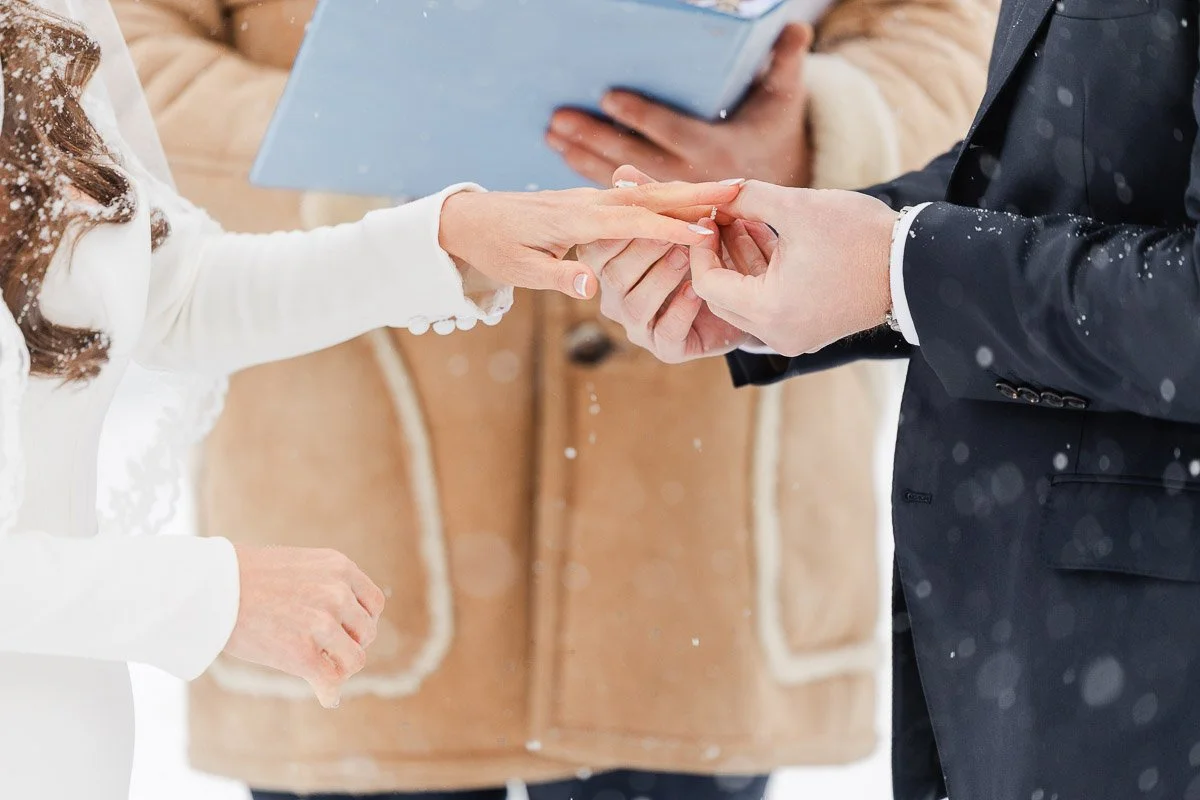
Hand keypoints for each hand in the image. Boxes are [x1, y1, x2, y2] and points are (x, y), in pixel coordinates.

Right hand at [223, 545, 385, 708]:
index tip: (345, 632)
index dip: (361, 621)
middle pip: (366, 633)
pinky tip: (326, 696)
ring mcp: (323, 624)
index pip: (373, 604)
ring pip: (354, 659)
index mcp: (340, 568)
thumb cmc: (246, 577)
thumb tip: (341, 629)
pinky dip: (329, 692)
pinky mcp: (303, 653)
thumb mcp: (300, 568)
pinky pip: (331, 681)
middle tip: (326, 651)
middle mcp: (338, 593)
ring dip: (339, 668)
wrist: (211, 587)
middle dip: (349, 645)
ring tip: (322, 669)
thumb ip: (326, 587)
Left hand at [438, 178, 741, 299]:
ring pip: (649, 191)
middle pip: (651, 196)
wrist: (472, 218)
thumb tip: (590, 287)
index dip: (670, 228)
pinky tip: (694, 196)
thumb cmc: (495, 248)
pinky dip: (670, 193)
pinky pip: (639, 195)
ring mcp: (593, 199)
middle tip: (739, 189)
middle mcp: (589, 204)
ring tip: (731, 189)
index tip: (706, 232)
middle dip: (696, 194)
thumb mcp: (519, 271)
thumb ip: (556, 277)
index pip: (632, 223)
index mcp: (575, 222)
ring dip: (690, 189)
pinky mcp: (593, 201)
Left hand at [547, 24, 812, 187]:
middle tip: (560, 118)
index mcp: (716, 150)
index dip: (640, 116)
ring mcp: (671, 194)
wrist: (774, 188)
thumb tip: (797, 27)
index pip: (671, 132)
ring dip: (583, 156)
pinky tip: (565, 154)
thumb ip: (787, 62)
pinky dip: (591, 171)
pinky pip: (621, 188)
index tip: (609, 97)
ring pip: (620, 175)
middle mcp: (689, 175)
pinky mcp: (660, 203)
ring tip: (552, 134)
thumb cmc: (774, 132)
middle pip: (635, 156)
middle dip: (595, 138)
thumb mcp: (785, 97)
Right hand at [578, 166, 755, 362]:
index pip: (600, 246)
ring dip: (663, 276)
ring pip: (635, 304)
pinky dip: (681, 310)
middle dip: (646, 248)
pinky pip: (665, 332)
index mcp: (609, 266)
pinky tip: (697, 290)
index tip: (650, 205)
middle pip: (615, 275)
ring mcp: (638, 325)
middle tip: (674, 227)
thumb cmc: (700, 253)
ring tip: (689, 255)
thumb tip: (623, 170)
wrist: (739, 296)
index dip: (625, 226)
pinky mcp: (665, 347)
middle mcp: (616, 297)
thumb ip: (652, 201)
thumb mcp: (677, 222)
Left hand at [690, 181, 895, 356]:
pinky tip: (764, 236)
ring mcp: (793, 336)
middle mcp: (777, 334)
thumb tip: (717, 191)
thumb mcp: (798, 207)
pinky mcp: (808, 330)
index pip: (708, 284)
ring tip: (741, 219)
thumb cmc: (861, 236)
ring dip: (738, 261)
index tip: (707, 215)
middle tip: (719, 217)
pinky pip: (767, 306)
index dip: (700, 247)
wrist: (915, 264)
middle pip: (721, 298)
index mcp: (770, 310)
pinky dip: (761, 275)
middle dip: (716, 255)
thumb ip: (749, 197)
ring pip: (744, 301)